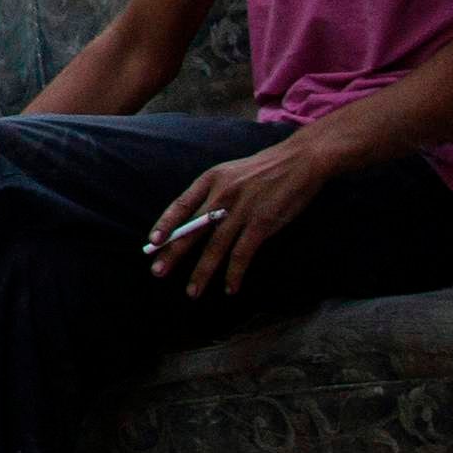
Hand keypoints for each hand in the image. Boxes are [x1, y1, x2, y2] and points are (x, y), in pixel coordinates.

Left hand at [142, 135, 338, 295]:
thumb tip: (190, 221)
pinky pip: (242, 254)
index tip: (152, 242)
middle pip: (192, 229)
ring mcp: (242, 210)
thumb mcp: (230, 173)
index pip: (181, 204)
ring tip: (192, 291)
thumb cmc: (263, 170)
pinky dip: (234, 273)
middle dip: (173, 253)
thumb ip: (211, 194)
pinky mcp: (262, 223)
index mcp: (211, 179)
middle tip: (158, 272)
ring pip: (215, 247)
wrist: (300, 161)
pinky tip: (230, 287)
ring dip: (202, 272)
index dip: (165, 223)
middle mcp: (222, 194)